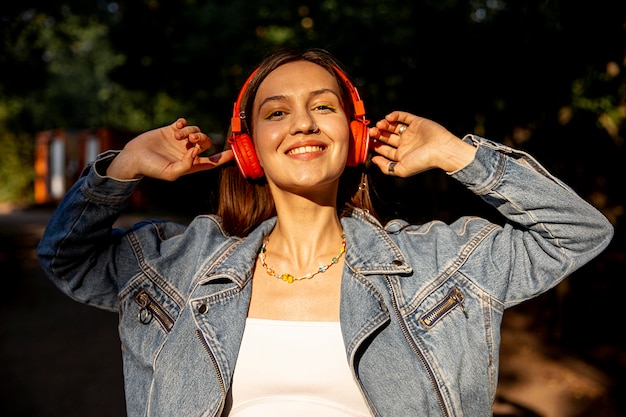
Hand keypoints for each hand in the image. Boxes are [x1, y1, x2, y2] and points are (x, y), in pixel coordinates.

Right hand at [106, 118, 233, 179]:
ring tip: (177, 135)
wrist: (134, 157)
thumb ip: (187, 165)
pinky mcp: (171, 130)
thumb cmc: (152, 169)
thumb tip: (197, 151)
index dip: (224, 157)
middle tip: (190, 139)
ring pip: (196, 131)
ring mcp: (180, 141)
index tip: (235, 152)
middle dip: (202, 138)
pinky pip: (184, 123)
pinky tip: (177, 127)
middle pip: (206, 142)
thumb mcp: (170, 173)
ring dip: (189, 131)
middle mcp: (188, 152)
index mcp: (191, 165)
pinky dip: (183, 123)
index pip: (212, 162)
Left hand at [369, 111, 476, 176]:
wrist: (441, 150)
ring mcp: (411, 132)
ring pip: (393, 126)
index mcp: (402, 155)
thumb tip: (373, 160)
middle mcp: (406, 144)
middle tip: (372, 131)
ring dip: (385, 124)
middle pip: (387, 137)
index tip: (368, 141)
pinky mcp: (417, 122)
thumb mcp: (401, 170)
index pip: (385, 150)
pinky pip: (403, 116)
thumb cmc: (422, 162)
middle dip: (378, 134)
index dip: (375, 145)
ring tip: (380, 124)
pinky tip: (389, 117)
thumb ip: (386, 167)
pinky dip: (395, 115)